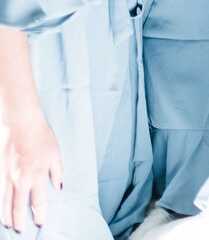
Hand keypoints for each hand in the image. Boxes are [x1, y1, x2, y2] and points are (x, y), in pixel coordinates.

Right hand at [1, 110, 63, 231]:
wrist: (22, 124)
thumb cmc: (42, 137)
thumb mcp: (56, 154)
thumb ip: (57, 172)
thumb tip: (58, 186)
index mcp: (38, 174)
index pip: (38, 200)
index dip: (39, 213)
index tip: (40, 222)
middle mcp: (22, 178)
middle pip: (19, 205)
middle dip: (20, 219)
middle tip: (21, 230)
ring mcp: (9, 175)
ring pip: (5, 201)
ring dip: (6, 215)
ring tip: (8, 225)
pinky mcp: (0, 171)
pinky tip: (0, 210)